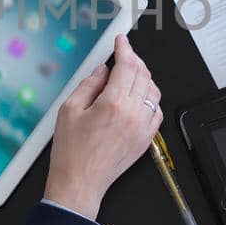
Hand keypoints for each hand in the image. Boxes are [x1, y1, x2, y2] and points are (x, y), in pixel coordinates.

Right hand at [43, 33, 160, 218]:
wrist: (80, 184)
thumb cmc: (71, 153)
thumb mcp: (69, 110)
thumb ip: (88, 84)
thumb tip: (102, 70)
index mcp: (113, 104)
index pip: (126, 66)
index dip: (125, 48)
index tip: (121, 40)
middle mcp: (132, 115)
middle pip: (143, 75)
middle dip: (134, 60)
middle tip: (124, 54)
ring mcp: (142, 128)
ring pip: (153, 92)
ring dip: (144, 78)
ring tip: (130, 74)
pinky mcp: (145, 140)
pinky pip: (156, 111)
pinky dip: (150, 99)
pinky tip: (138, 97)